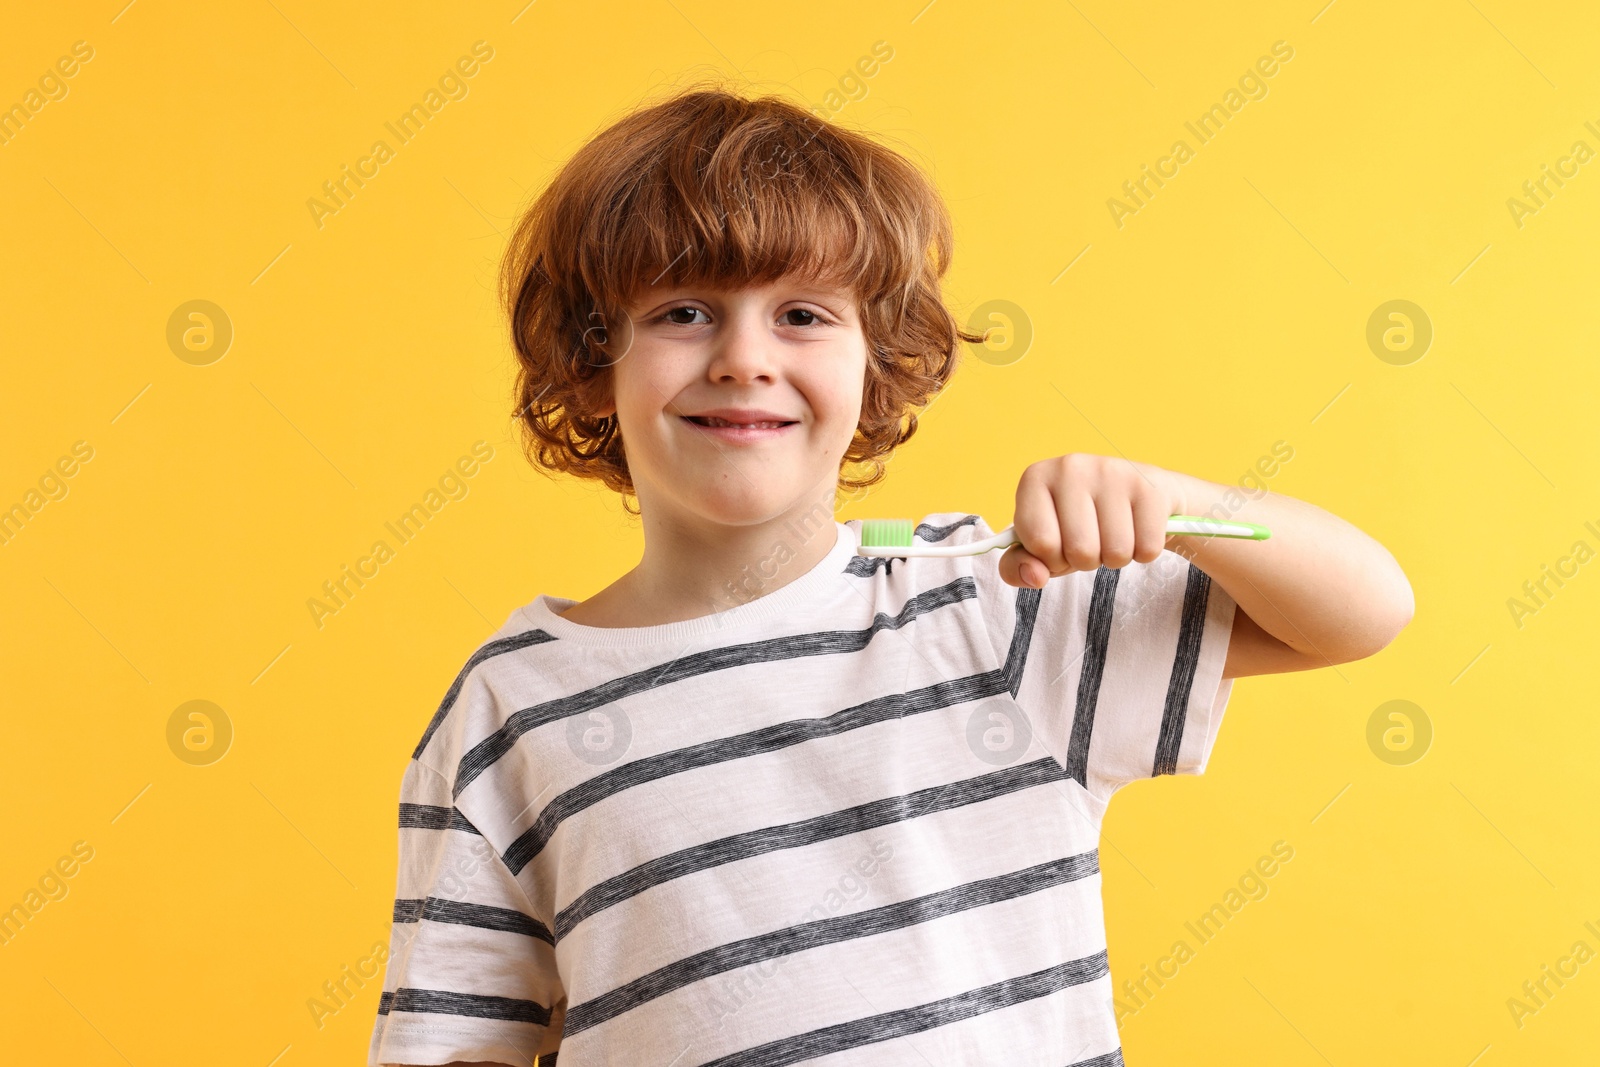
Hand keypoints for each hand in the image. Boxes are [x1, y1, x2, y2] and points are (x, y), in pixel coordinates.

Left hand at [998, 454, 1189, 588]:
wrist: (1140, 496)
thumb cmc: (1081, 523)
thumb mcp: (1042, 545)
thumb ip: (1019, 566)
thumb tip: (1035, 576)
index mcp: (1036, 478)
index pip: (1040, 543)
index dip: (1051, 558)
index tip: (1060, 543)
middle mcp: (1071, 467)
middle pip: (1080, 550)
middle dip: (1086, 560)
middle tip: (1092, 539)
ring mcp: (1113, 471)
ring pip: (1116, 553)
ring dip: (1116, 558)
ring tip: (1114, 534)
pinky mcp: (1150, 485)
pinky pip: (1147, 548)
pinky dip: (1144, 552)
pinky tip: (1137, 529)